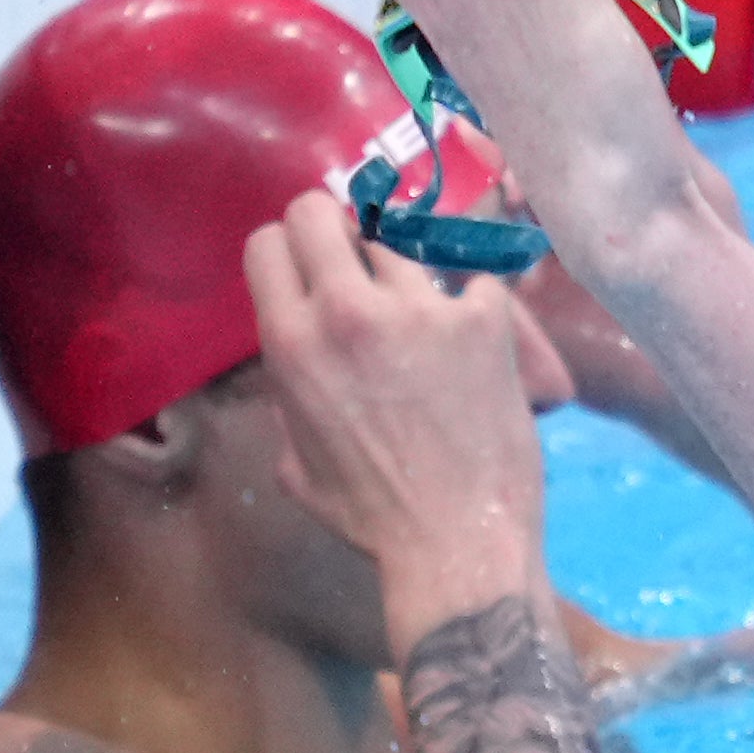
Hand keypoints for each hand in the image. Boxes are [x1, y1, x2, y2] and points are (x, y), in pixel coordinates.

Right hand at [243, 190, 566, 641]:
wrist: (458, 540)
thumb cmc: (371, 515)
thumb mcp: (294, 457)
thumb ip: (287, 392)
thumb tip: (298, 359)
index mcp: (291, 341)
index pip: (267, 242)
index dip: (287, 251)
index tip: (307, 268)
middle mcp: (349, 309)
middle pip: (321, 212)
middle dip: (334, 228)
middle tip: (357, 260)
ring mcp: (422, 308)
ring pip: (399, 240)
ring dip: (405, 269)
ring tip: (422, 314)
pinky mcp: (486, 316)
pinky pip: (474, 274)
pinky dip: (474, 296)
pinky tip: (476, 330)